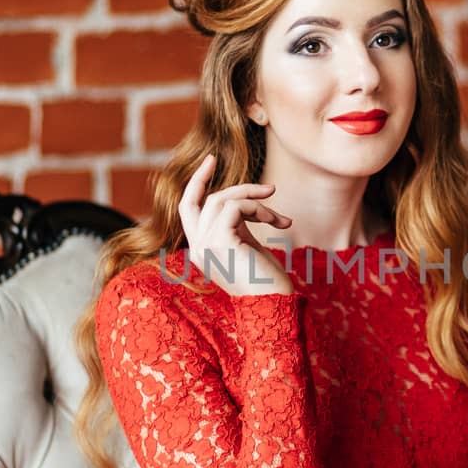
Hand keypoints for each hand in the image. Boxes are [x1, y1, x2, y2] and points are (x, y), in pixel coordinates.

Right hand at [178, 150, 293, 296]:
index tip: (210, 161)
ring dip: (254, 200)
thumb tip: (244, 201)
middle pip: (199, 199)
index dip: (196, 183)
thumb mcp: (247, 246)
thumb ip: (237, 225)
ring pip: (221, 200)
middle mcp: (196, 248)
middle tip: (245, 174)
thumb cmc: (267, 280)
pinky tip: (281, 224)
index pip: (186, 209)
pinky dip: (260, 209)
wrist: (274, 305)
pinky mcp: (219, 241)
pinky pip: (236, 207)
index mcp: (200, 250)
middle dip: (218, 181)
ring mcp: (204, 245)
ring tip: (280, 218)